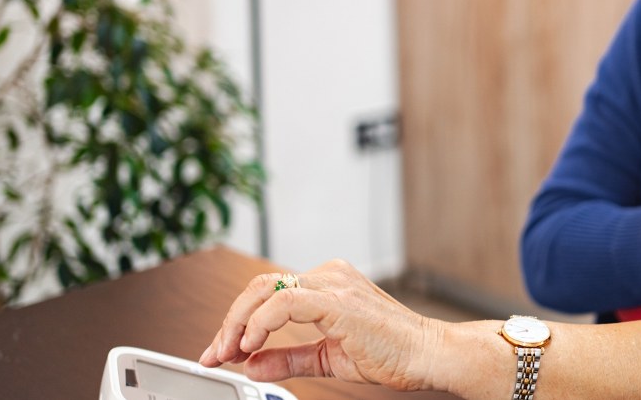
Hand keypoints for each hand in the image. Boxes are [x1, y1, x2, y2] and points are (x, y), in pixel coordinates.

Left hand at [198, 259, 440, 390]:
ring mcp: (332, 283)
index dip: (238, 322)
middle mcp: (327, 275)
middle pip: (260, 287)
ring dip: (237, 324)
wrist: (425, 355)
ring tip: (226, 353)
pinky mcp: (337, 300)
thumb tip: (252, 363)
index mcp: (326, 284)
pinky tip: (251, 345)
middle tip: (214, 355)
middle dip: (229, 323)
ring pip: (265, 290)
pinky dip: (261, 323)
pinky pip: (285, 303)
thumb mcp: (327, 358)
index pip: (268, 293)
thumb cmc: (390, 353)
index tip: (223, 352)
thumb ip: (289, 357)